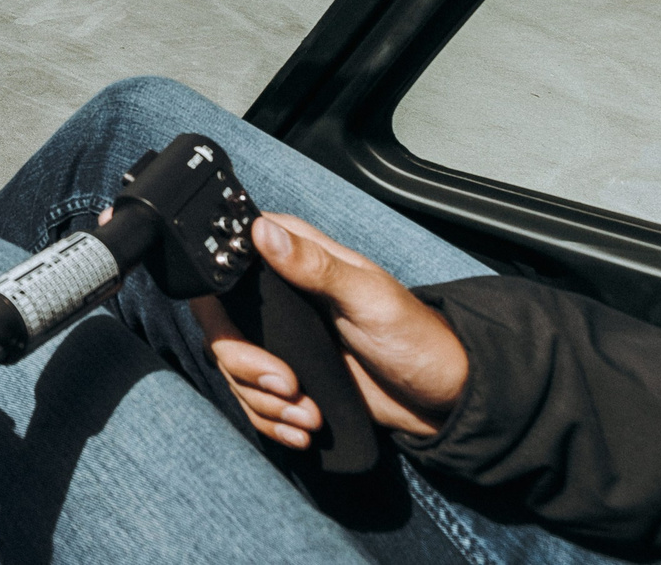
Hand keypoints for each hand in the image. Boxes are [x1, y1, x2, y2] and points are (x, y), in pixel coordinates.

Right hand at [186, 213, 469, 449]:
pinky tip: (300, 430)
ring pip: (232, 369)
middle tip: (287, 386)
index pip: (227, 258)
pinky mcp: (288, 378)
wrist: (442, 398)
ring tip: (307, 416)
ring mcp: (280, 340)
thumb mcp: (368, 297)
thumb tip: (262, 231)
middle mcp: (278, 296)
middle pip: (220, 325)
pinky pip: (253, 401)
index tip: (244, 331)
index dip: (217, 294)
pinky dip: (271, 422)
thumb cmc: (417, 337)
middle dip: (245, 367)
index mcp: (295, 259)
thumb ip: (314, 265)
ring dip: (263, 403)